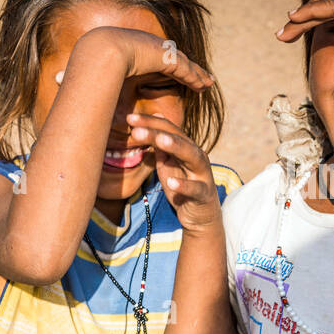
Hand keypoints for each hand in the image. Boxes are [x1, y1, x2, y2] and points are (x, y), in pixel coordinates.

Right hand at [71, 26, 213, 91]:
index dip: (165, 66)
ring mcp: (159, 51)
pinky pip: (185, 70)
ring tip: (206, 83)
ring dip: (195, 74)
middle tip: (198, 78)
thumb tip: (56, 79)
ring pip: (183, 65)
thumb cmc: (91, 62)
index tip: (172, 73)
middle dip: (186, 68)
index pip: (154, 58)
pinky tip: (205, 85)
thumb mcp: (92, 73)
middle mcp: (150, 46)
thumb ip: (86, 79)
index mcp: (134, 48)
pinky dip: (195, 77)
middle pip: (173, 59)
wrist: (100, 52)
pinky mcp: (167, 58)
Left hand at [126, 113, 220, 233]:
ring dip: (176, 147)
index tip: (129, 118)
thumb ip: (160, 145)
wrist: (199, 214)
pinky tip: (171, 183)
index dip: (149, 123)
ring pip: (192, 156)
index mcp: (186, 147)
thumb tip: (150, 122)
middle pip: (178, 138)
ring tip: (159, 140)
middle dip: (157, 131)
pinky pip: (195, 189)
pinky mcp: (203, 194)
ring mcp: (202, 174)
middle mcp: (196, 156)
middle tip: (136, 128)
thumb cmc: (181, 185)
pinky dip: (184, 185)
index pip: (168, 129)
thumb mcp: (167, 164)